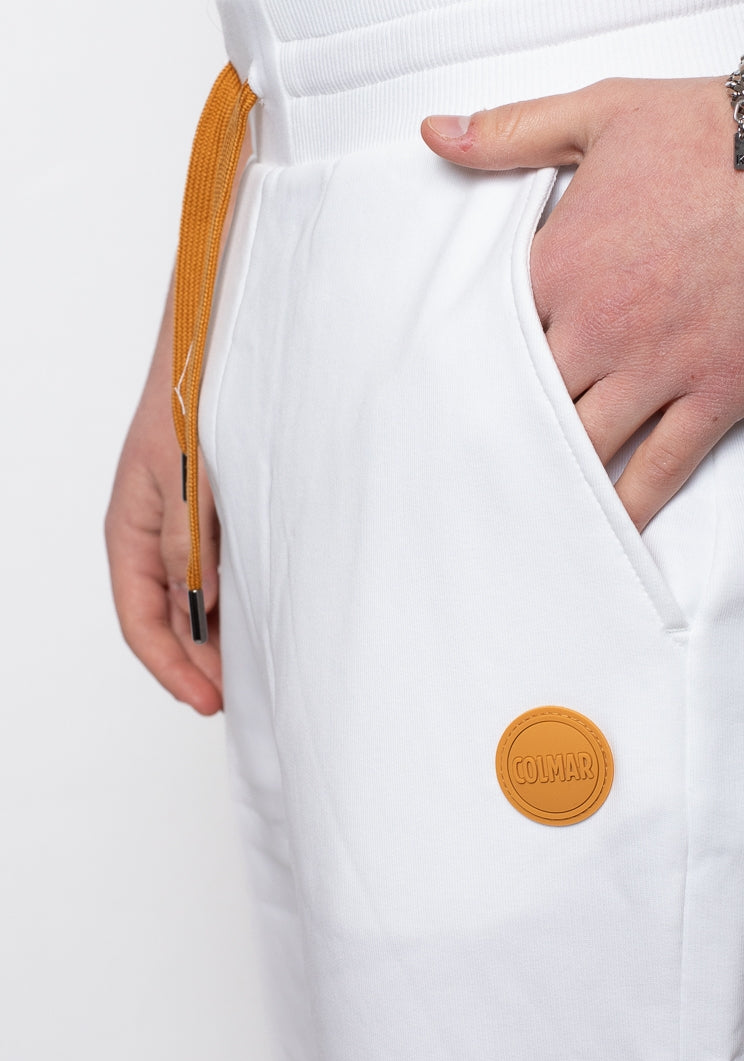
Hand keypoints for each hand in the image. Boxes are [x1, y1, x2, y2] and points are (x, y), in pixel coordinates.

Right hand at [105, 285, 223, 715]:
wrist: (223, 335)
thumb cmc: (193, 396)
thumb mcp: (185, 476)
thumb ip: (188, 542)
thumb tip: (200, 611)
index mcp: (131, 527)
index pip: (141, 617)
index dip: (171, 666)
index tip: (208, 700)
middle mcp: (157, 533)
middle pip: (169, 618)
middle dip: (198, 662)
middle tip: (237, 698)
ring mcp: (190, 526)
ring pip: (198, 599)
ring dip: (221, 637)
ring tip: (256, 669)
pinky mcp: (223, 515)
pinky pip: (224, 572)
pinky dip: (239, 602)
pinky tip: (268, 617)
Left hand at [421, 76, 743, 530]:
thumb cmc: (710, 130)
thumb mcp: (596, 114)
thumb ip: (508, 133)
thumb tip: (432, 133)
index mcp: (559, 265)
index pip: (493, 339)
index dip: (473, 378)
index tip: (450, 411)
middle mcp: (599, 327)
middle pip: (531, 406)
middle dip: (503, 444)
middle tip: (473, 486)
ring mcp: (657, 367)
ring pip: (588, 445)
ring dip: (556, 483)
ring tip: (526, 524)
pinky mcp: (717, 392)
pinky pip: (663, 466)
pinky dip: (632, 506)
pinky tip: (608, 533)